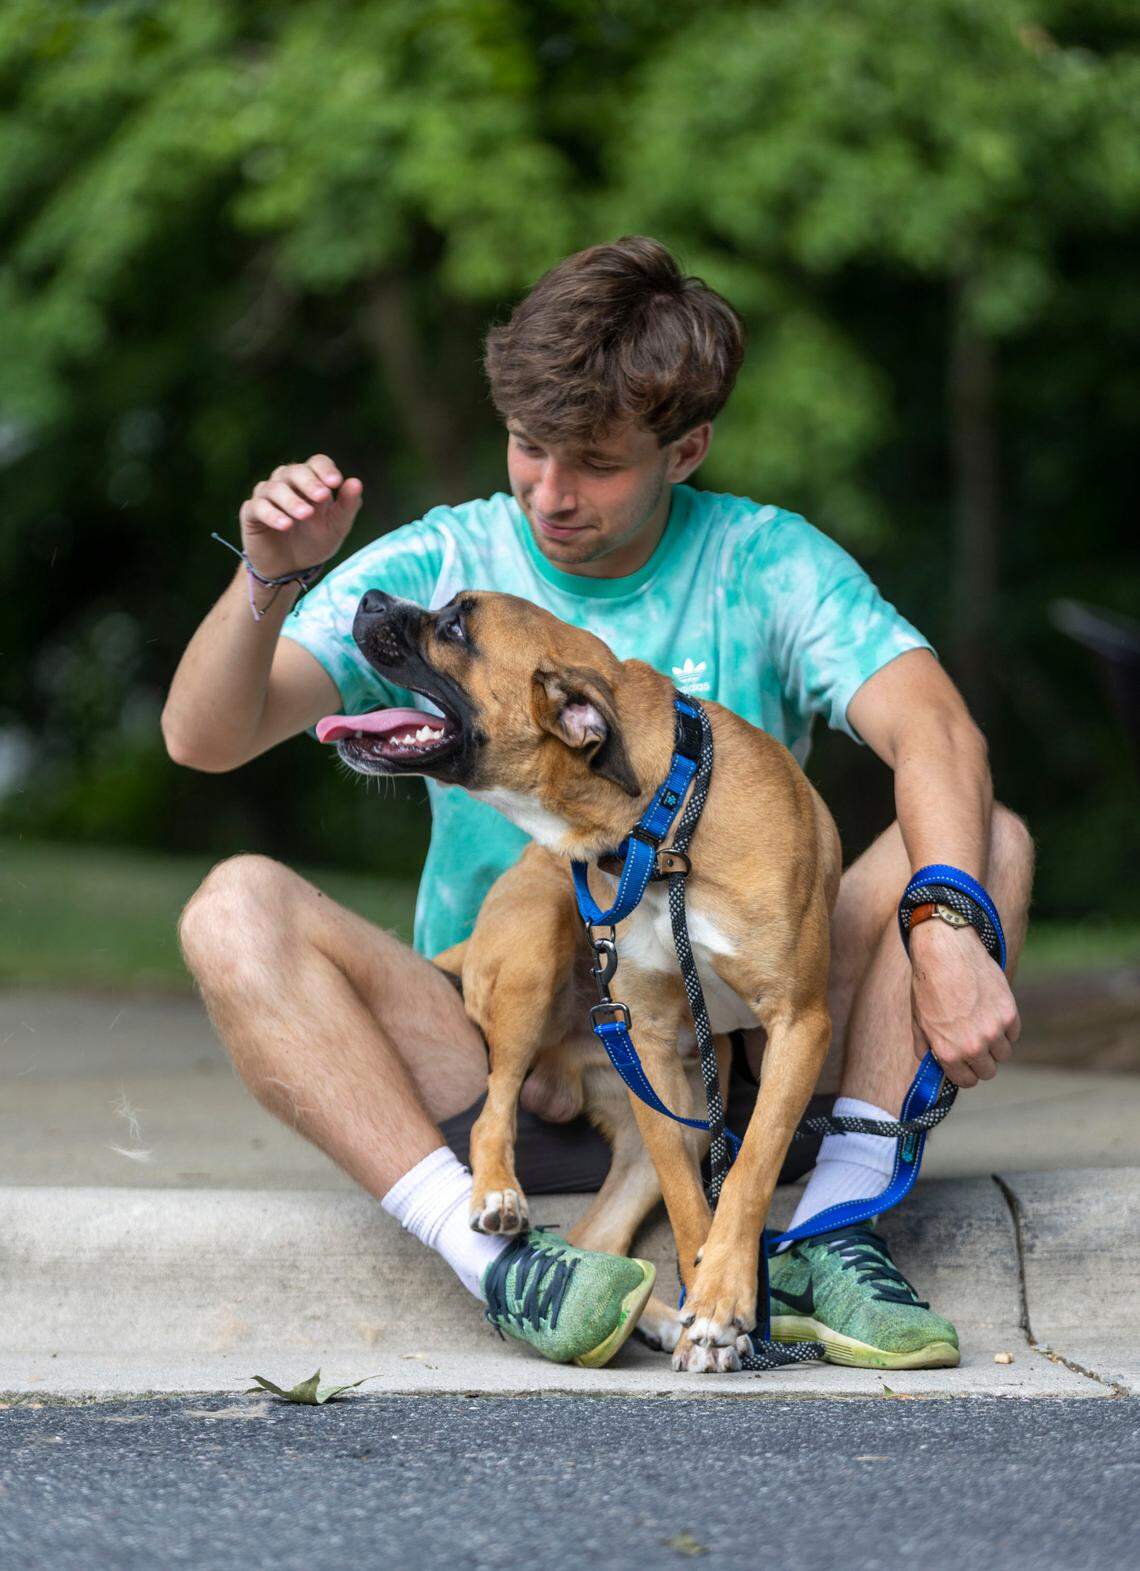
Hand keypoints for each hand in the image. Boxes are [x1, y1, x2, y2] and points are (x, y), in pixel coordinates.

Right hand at [239, 454, 362, 579]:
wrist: (290, 568)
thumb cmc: (314, 541)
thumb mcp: (336, 526)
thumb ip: (347, 506)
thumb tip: (355, 482)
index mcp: (310, 481)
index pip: (317, 462)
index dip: (325, 469)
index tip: (336, 483)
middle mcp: (286, 482)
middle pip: (294, 471)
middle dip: (309, 483)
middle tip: (322, 496)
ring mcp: (267, 495)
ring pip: (275, 488)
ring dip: (292, 501)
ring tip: (306, 515)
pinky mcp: (251, 512)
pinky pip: (258, 506)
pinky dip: (272, 514)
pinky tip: (286, 525)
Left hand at [909, 919, 1019, 1087]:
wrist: (945, 950)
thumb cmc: (927, 984)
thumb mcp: (918, 1020)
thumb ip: (926, 1048)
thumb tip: (933, 1064)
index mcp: (948, 1052)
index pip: (967, 1081)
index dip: (965, 1072)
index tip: (964, 1061)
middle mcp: (972, 1046)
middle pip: (988, 1071)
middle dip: (980, 1060)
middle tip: (973, 1042)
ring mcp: (993, 1030)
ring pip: (1003, 1054)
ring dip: (995, 1044)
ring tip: (981, 1024)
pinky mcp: (1009, 1013)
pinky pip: (1013, 1033)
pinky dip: (1006, 1027)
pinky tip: (991, 1011)